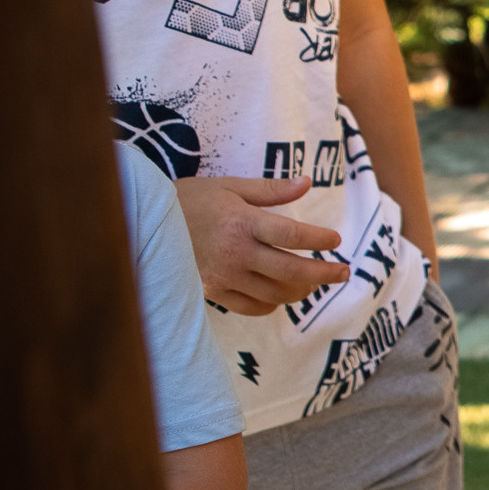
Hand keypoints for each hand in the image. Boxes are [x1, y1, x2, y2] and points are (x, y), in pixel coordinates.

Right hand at [171, 175, 347, 314]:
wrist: (144, 221)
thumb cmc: (190, 199)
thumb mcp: (230, 187)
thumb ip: (270, 190)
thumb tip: (306, 183)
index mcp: (242, 222)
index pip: (293, 236)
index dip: (319, 240)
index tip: (336, 241)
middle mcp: (235, 252)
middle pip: (292, 271)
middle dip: (324, 274)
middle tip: (344, 272)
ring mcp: (224, 276)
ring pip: (276, 293)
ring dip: (302, 289)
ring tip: (314, 282)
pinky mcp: (212, 291)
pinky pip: (253, 307)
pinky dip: (273, 303)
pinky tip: (280, 293)